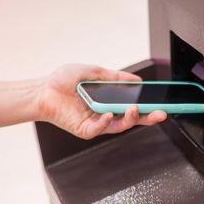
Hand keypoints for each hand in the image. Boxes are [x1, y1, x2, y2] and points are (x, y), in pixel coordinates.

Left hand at [37, 64, 167, 138]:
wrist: (42, 90)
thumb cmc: (64, 81)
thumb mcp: (94, 72)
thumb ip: (116, 77)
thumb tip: (136, 79)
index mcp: (111, 102)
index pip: (134, 107)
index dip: (148, 106)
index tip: (161, 104)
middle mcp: (107, 114)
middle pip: (132, 119)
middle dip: (148, 117)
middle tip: (160, 113)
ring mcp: (98, 124)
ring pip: (119, 126)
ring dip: (129, 118)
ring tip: (133, 109)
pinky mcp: (86, 130)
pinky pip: (99, 129)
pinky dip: (105, 122)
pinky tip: (108, 114)